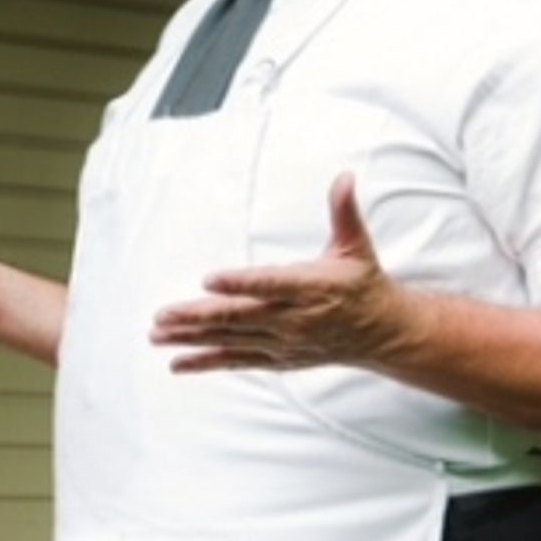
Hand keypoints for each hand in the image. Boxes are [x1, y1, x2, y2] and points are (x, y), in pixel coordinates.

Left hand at [151, 175, 406, 373]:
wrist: (382, 334)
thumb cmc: (363, 284)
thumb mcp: (357, 246)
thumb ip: (344, 212)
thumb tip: (344, 177)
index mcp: (312, 287)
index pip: (271, 285)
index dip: (240, 283)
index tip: (208, 278)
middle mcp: (295, 319)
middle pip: (241, 317)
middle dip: (198, 316)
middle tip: (163, 314)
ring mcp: (284, 343)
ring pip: (232, 341)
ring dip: (193, 338)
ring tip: (158, 334)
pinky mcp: (278, 358)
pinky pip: (238, 362)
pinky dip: (208, 363)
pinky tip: (178, 363)